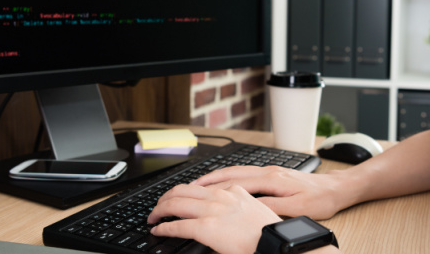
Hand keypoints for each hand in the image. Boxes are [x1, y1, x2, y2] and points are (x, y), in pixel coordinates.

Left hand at [147, 183, 281, 253]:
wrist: (276, 241)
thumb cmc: (268, 232)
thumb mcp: (254, 209)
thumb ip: (237, 205)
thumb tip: (226, 213)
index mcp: (233, 191)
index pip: (200, 186)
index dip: (183, 191)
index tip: (177, 197)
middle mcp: (220, 197)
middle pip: (182, 190)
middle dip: (166, 197)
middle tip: (159, 206)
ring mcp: (212, 211)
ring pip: (175, 204)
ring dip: (160, 210)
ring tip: (154, 217)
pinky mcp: (206, 228)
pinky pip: (176, 226)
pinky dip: (163, 228)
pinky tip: (158, 230)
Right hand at [190, 165, 348, 219]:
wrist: (337, 188)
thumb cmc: (321, 199)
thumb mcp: (297, 208)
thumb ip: (272, 206)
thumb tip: (248, 206)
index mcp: (272, 180)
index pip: (235, 184)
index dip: (213, 189)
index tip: (196, 194)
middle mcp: (268, 171)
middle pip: (230, 173)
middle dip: (207, 180)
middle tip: (186, 188)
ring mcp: (270, 170)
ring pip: (236, 171)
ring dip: (215, 176)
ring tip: (196, 184)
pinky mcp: (272, 173)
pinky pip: (244, 173)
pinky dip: (228, 176)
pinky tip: (221, 182)